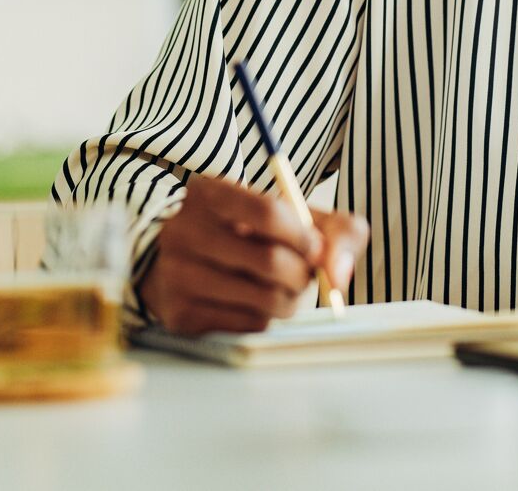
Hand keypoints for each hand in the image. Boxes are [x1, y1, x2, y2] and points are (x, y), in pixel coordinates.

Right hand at [138, 173, 369, 335]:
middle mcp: (184, 231)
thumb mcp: (293, 216)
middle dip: (302, 274)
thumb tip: (339, 274)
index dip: (303, 235)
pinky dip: (267, 317)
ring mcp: (178, 274)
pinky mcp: (182, 314)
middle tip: (304, 275)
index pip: (268, 212)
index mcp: (209, 194)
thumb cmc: (254, 235)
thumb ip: (336, 231)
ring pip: (265, 299)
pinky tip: (255, 301)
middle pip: (270, 261)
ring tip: (283, 288)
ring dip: (290, 300)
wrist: (192, 263)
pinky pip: (250, 324)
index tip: (315, 248)